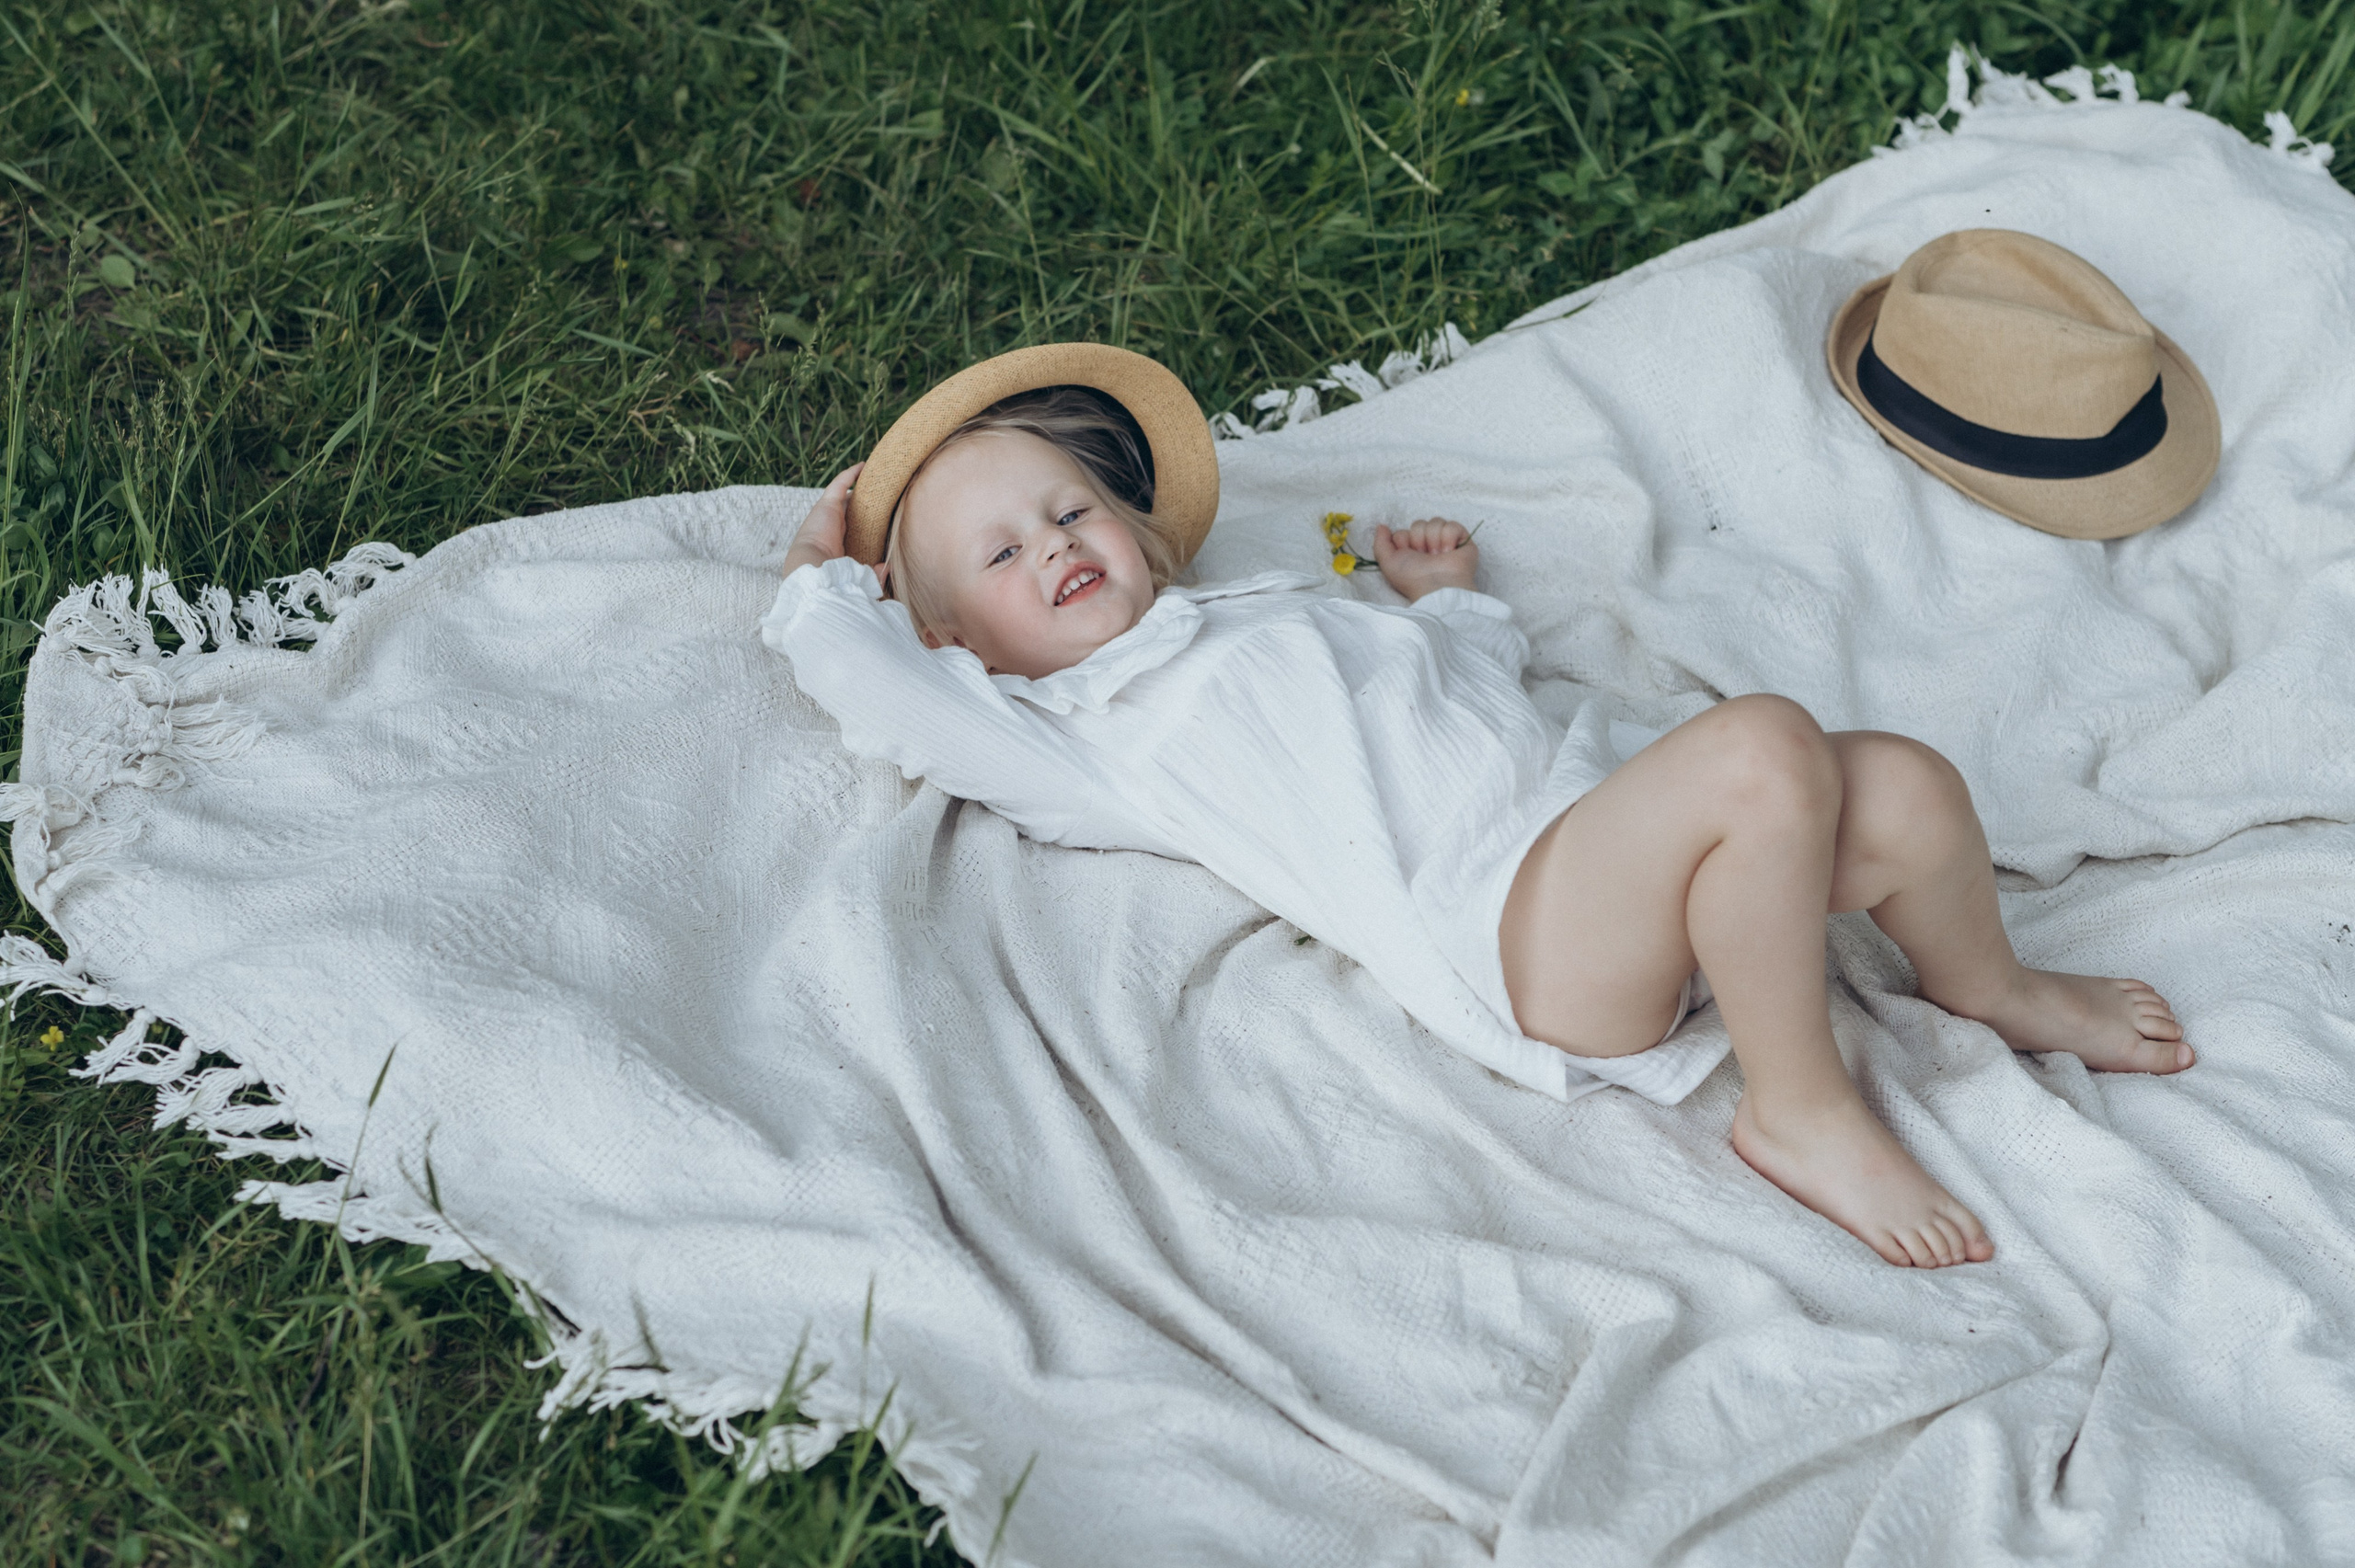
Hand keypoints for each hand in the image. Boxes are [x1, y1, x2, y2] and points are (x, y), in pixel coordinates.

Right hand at [782, 463, 885, 588]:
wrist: (812, 569)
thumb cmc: (832, 577)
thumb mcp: (857, 575)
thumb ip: (873, 573)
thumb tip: (888, 568)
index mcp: (836, 544)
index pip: (853, 529)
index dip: (865, 522)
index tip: (881, 516)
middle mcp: (832, 527)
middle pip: (851, 509)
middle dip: (864, 502)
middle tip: (882, 494)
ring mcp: (828, 514)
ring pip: (846, 494)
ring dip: (860, 486)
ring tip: (876, 476)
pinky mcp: (827, 504)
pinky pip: (840, 484)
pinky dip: (850, 474)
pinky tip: (864, 466)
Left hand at [1373, 518, 1477, 601]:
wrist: (1438, 586)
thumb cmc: (1413, 579)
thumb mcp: (1388, 563)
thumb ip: (1380, 543)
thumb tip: (1382, 526)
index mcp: (1411, 552)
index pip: (1404, 531)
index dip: (1404, 541)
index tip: (1409, 555)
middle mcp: (1428, 546)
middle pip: (1419, 524)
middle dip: (1419, 539)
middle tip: (1425, 557)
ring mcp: (1446, 543)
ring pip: (1435, 521)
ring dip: (1433, 539)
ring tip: (1438, 556)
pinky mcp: (1463, 541)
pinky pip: (1452, 525)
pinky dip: (1448, 537)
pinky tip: (1449, 551)